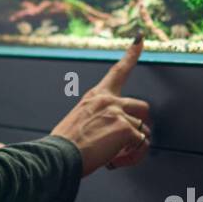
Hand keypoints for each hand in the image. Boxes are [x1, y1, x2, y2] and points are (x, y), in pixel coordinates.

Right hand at [49, 36, 151, 176]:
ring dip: (133, 146)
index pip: (118, 71)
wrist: (59, 155)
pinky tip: (115, 161)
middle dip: (139, 125)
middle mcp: (109, 100)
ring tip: (114, 157)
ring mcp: (118, 112)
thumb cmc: (66, 145)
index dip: (131, 54)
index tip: (139, 40)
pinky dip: (132, 157)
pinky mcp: (126, 128)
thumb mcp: (80, 123)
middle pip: (143, 107)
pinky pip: (142, 144)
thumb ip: (101, 121)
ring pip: (143, 130)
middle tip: (125, 142)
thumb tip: (116, 135)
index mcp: (96, 96)